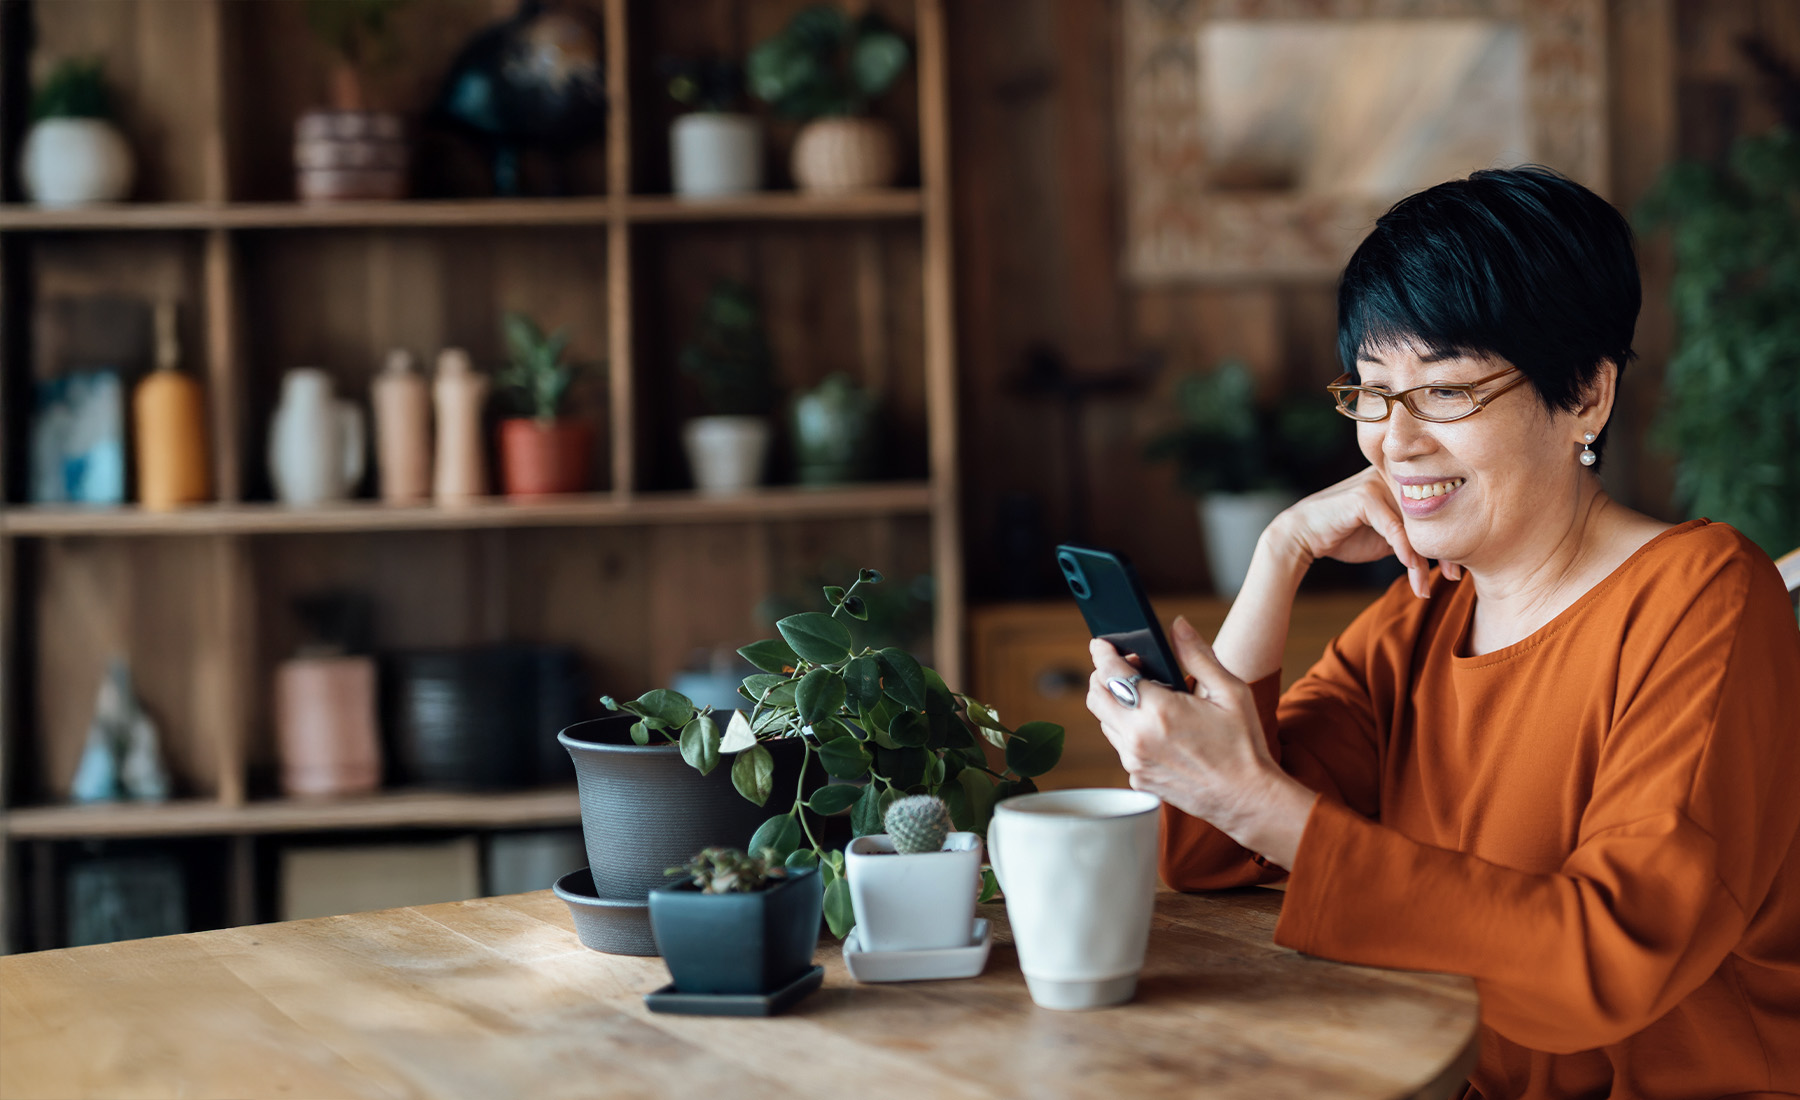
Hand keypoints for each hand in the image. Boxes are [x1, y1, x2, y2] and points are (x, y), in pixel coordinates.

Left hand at [1086, 617, 1314, 864]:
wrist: (1248, 798)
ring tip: (1146, 697)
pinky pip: (1120, 746)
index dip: (1103, 653)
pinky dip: (1128, 730)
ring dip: (1115, 704)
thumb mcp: (1229, 691)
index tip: (1103, 644)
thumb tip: (1177, 625)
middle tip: (1130, 668)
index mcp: (1159, 711)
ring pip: (1105, 722)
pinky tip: (1156, 727)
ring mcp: (1135, 762)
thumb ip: (1197, 655)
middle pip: (1095, 696)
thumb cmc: (1243, 745)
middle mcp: (1138, 739)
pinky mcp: (1138, 779)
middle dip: (1104, 676)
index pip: (1109, 672)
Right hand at [1268, 466, 1458, 597]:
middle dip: (1444, 550)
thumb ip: (1412, 535)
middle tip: (1455, 577)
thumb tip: (1447, 551)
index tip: (1457, 570)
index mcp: (1401, 481)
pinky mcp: (1366, 496)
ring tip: (1424, 586)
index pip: (1435, 510)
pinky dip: (1404, 551)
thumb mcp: (1387, 538)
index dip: (1448, 541)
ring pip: (1413, 524)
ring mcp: (1379, 483)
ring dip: (1423, 559)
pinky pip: (1394, 528)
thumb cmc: (1344, 536)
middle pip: (1430, 515)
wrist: (1303, 536)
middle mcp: (1393, 477)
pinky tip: (1411, 570)